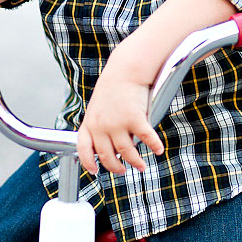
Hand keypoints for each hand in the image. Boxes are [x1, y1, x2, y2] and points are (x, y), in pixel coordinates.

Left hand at [77, 52, 163, 174]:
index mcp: (90, 122)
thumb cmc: (114, 87)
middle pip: (107, 155)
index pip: (83, 148)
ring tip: (141, 167)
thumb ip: (99, 126)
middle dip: (116, 167)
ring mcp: (117, 124)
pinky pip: (145, 139)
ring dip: (135, 162)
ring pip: (127, 152)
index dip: (88, 163)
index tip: (95, 171)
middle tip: (123, 171)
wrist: (125, 70)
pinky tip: (158, 150)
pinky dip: (154, 146)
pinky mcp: (135, 119)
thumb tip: (110, 146)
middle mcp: (101, 126)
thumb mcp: (98, 107)